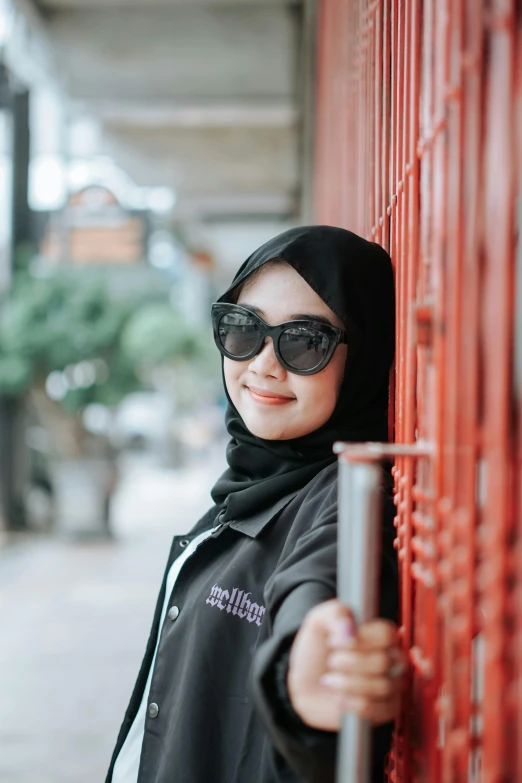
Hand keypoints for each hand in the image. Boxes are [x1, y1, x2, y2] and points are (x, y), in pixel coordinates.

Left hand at [287, 599, 403, 730]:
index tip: (336, 641)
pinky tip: (339, 698)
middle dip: (350, 663)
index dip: (361, 639)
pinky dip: (355, 705)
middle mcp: (390, 658)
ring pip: (383, 686)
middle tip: (332, 661)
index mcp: (379, 634)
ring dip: (349, 684)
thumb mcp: (318, 621)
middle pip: (384, 662)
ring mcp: (390, 685)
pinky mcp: (385, 710)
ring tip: (330, 679)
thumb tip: (350, 628)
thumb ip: (335, 613)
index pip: (387, 634)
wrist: (304, 683)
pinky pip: (380, 710)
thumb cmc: (316, 650)